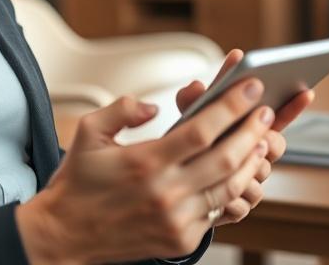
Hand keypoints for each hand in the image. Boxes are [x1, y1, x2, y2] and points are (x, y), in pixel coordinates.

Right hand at [15, 79, 273, 264]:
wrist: (64, 235)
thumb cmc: (76, 182)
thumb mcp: (88, 132)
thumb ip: (122, 109)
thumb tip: (153, 107)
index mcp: (145, 162)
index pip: (201, 129)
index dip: (231, 107)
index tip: (250, 88)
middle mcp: (166, 192)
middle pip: (226, 158)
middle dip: (252, 130)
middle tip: (264, 111)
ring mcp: (177, 219)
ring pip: (230, 187)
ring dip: (251, 161)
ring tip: (260, 139)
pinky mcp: (181, 239)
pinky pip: (217, 211)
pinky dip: (233, 189)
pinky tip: (238, 172)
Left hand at [174, 49, 315, 224]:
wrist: (174, 185)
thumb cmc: (189, 143)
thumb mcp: (189, 118)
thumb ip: (193, 101)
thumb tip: (195, 87)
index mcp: (248, 129)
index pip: (278, 116)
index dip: (293, 105)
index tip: (305, 92)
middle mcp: (254, 155)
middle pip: (275, 145)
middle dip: (267, 140)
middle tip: (258, 137)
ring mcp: (250, 181)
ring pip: (260, 176)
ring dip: (245, 169)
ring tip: (225, 167)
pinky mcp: (238, 207)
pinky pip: (243, 205)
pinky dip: (231, 200)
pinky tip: (217, 197)